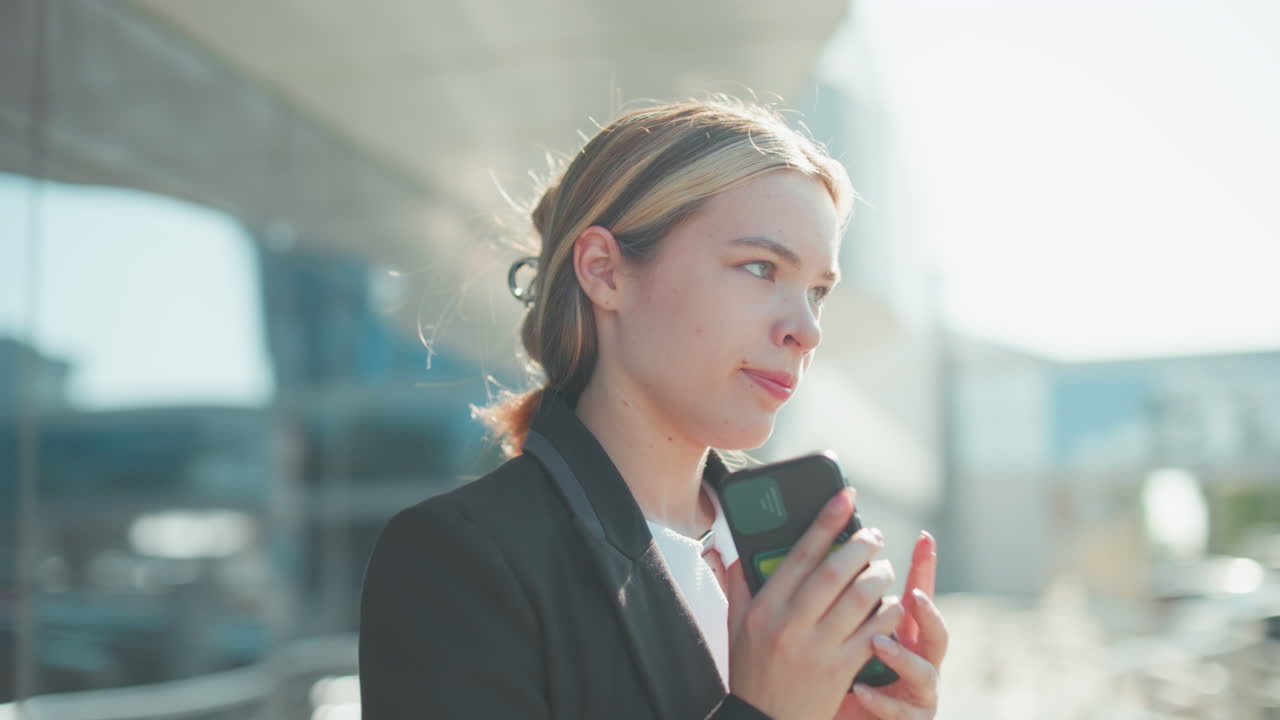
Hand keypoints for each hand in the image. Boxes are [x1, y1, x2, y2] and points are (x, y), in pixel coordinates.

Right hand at [726, 489, 905, 719]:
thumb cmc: (751, 672)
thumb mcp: (734, 626)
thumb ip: (737, 584)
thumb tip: (730, 547)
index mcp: (763, 609)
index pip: (798, 554)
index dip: (825, 521)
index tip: (846, 497)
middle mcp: (788, 626)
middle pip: (834, 573)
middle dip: (861, 546)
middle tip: (874, 535)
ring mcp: (816, 649)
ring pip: (859, 600)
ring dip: (879, 578)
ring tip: (884, 569)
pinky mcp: (840, 671)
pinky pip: (874, 633)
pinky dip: (887, 614)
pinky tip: (889, 605)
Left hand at [833, 531, 947, 719]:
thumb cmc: (837, 678)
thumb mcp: (838, 637)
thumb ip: (834, 604)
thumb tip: (814, 561)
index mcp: (900, 634)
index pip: (916, 595)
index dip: (924, 568)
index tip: (925, 537)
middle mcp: (917, 659)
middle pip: (936, 631)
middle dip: (929, 612)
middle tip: (913, 596)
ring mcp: (917, 691)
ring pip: (924, 671)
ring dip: (902, 656)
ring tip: (877, 643)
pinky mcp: (908, 718)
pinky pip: (900, 711)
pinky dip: (881, 699)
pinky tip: (861, 689)